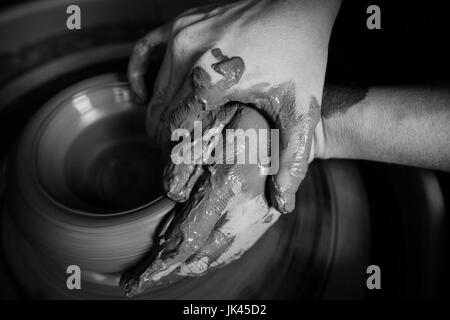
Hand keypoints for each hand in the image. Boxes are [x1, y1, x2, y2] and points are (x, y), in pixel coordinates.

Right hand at [123, 0, 339, 295]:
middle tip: (177, 158)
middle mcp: (188, 56)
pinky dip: (139, 77)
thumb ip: (293, 157)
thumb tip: (283, 200)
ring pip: (151, 91)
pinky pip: (142, 53)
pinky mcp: (179, 24)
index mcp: (212, 80)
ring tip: (171, 136)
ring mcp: (180, 36)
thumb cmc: (300, 53)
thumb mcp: (301, 108)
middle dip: (164, 143)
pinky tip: (146, 94)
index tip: (177, 176)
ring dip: (157, 117)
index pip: (175, 133)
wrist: (297, 5)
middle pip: (158, 115)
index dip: (174, 160)